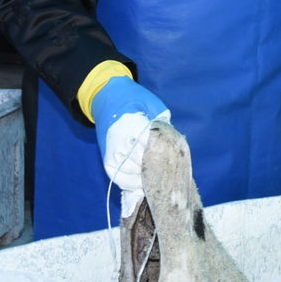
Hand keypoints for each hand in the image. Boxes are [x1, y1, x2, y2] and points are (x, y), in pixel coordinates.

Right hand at [91, 76, 169, 205]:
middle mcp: (120, 139)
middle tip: (169, 169)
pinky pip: (120, 179)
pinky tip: (144, 181)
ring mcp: (112, 151)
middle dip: (157, 166)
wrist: (107, 98)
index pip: (152, 145)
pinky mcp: (107, 161)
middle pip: (143, 161)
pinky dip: (133, 184)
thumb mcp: (152, 104)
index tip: (174, 157)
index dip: (164, 154)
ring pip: (132, 173)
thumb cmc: (134, 100)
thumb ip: (163, 122)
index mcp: (132, 124)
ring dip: (146, 176)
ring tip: (158, 175)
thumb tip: (172, 141)